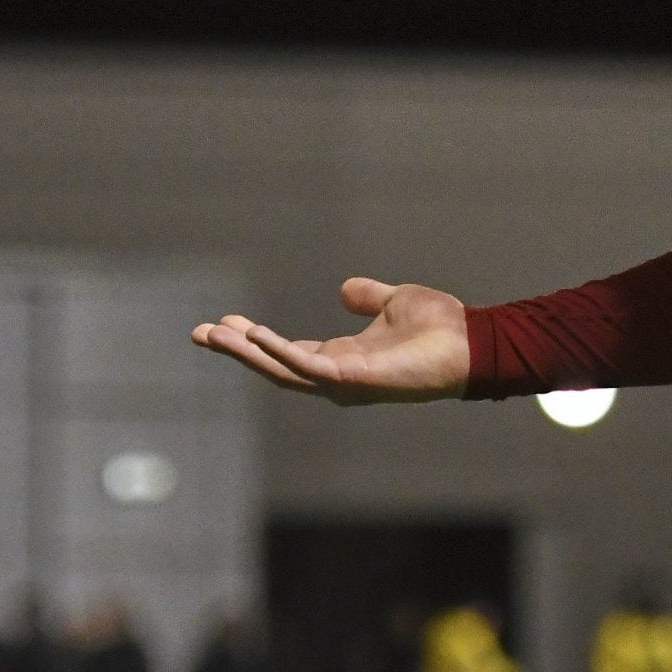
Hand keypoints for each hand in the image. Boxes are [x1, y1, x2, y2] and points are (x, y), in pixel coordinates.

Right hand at [191, 277, 469, 406]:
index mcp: (342, 358)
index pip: (287, 352)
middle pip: (274, 366)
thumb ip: (368, 299)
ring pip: (281, 370)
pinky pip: (307, 366)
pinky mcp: (354, 379)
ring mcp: (343, 381)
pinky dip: (278, 351)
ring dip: (244, 352)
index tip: (224, 322)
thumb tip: (345, 289)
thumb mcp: (395, 303)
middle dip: (236, 351)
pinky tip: (254, 334)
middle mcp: (337, 375)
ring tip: (211, 333)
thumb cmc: (441, 329)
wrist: (473, 341)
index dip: (255, 340)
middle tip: (198, 333)